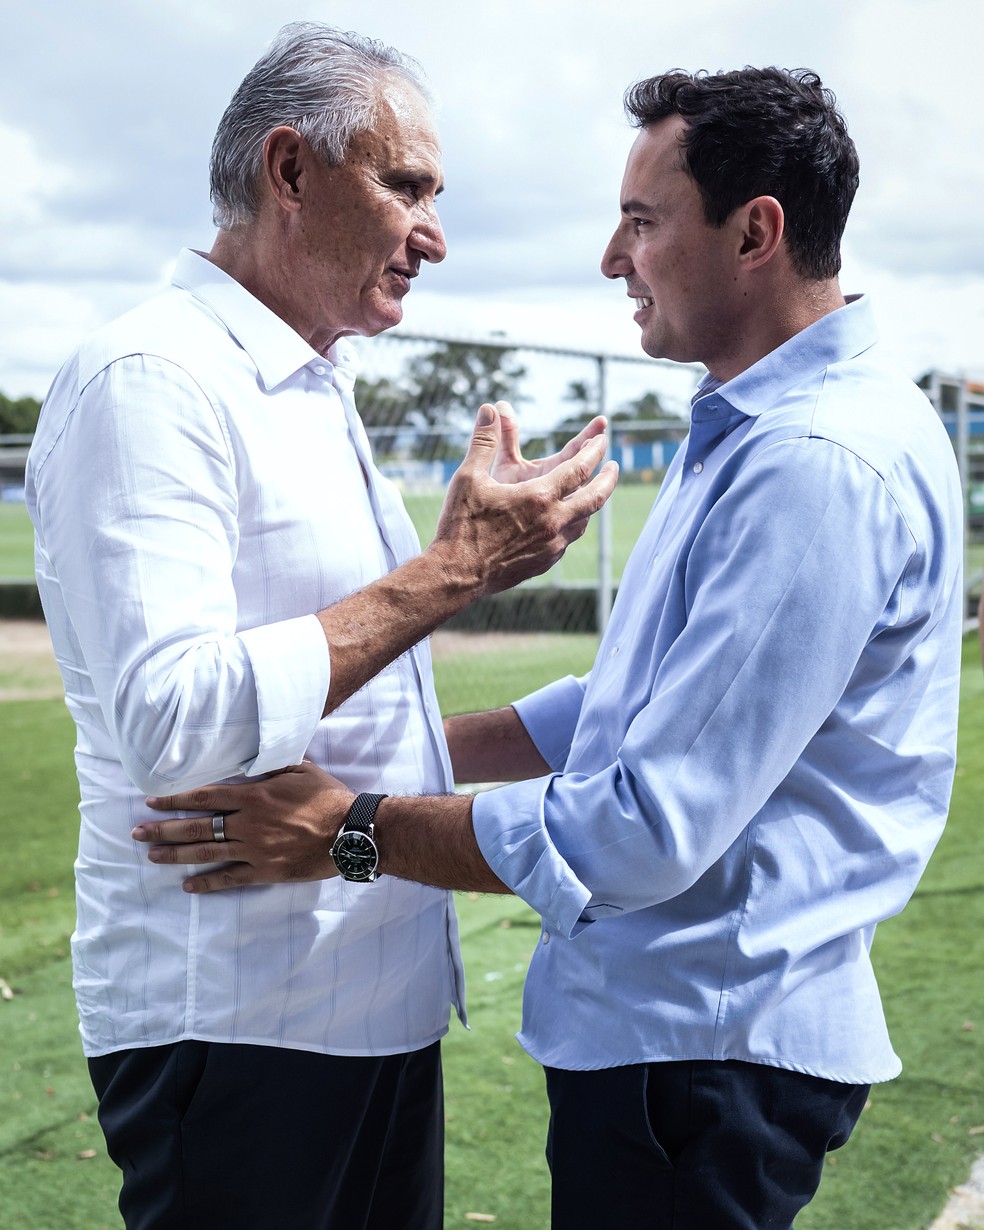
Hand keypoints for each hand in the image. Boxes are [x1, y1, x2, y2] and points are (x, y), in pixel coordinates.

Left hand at [132, 762, 352, 892]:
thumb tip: (253, 756)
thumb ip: (272, 765)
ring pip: (206, 853)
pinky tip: (188, 886)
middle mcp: (247, 824)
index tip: (153, 802)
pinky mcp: (265, 871)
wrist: (349, 832)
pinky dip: (207, 882)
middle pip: (196, 827)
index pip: (205, 797)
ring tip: (151, 855)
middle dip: (163, 829)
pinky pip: (229, 878)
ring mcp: (254, 850)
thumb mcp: (300, 770)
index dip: (176, 800)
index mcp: (253, 796)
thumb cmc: (327, 797)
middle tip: (137, 832)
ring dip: (175, 855)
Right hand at [431, 402, 617, 594]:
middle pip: (595, 498)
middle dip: (608, 479)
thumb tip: (489, 408)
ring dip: (591, 504)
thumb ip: (484, 441)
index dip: (593, 451)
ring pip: (583, 522)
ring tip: (592, 494)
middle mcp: (553, 522)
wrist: (456, 575)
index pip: (579, 468)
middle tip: (615, 467)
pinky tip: (566, 524)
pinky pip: (568, 541)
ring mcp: (552, 547)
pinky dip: (573, 526)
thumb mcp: (468, 477)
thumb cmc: (460, 525)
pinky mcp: (544, 564)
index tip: (603, 440)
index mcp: (539, 497)